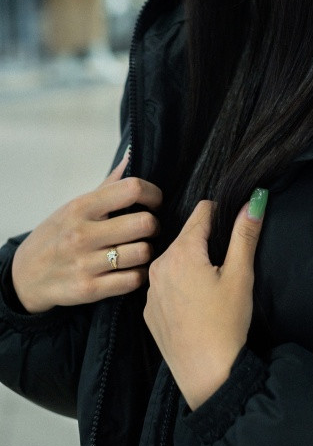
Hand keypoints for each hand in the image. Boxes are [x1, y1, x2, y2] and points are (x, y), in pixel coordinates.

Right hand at [11, 150, 162, 313]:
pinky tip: (131, 269)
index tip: (154, 202)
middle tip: (149, 229)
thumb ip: (108, 185)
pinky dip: (138, 275)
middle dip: (154, 225)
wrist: (25, 276)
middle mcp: (82, 234)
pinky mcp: (89, 290)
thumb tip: (132, 156)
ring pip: (142, 252)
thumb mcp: (75, 206)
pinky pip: (133, 280)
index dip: (153, 194)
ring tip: (140, 249)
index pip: (131, 189)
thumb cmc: (57, 235)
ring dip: (147, 251)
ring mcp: (85, 263)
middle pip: (144, 223)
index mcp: (82, 207)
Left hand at [144, 190, 267, 409]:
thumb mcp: (240, 275)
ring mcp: (150, 290)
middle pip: (187, 236)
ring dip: (192, 263)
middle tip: (226, 264)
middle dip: (207, 241)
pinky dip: (180, 286)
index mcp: (182, 252)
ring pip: (175, 260)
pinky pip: (165, 285)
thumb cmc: (227, 324)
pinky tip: (196, 305)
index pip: (202, 211)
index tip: (234, 232)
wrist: (207, 375)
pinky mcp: (149, 311)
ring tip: (212, 286)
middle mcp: (158, 265)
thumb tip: (254, 199)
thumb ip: (245, 234)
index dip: (222, 215)